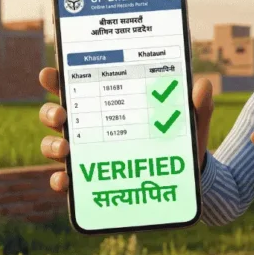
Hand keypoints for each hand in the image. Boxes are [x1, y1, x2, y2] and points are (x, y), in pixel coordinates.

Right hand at [38, 68, 214, 192]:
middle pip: (56, 114)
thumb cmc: (182, 138)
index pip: (76, 85)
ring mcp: (87, 154)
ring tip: (65, 150)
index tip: (50, 73)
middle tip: (61, 115)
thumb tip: (203, 85)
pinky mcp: (90, 180)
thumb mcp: (191, 120)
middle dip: (50, 112)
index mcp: (108, 103)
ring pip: (54, 146)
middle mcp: (90, 127)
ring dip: (51, 147)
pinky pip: (66, 181)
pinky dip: (60, 181)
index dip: (56, 78)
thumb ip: (197, 104)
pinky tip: (66, 181)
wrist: (189, 176)